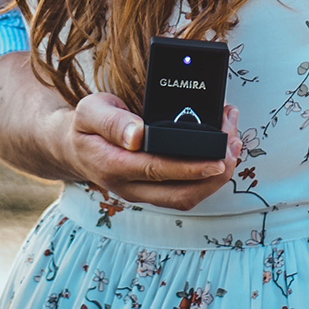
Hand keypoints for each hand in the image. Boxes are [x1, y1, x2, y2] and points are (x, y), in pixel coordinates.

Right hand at [60, 93, 243, 210]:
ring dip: (215, 177)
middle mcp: (130, 187)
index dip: (192, 166)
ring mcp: (142, 193)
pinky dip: (206, 176)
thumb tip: (137, 134)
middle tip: (235, 144)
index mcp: (114, 166)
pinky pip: (183, 192)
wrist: (73, 147)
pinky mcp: (152, 190)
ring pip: (186, 197)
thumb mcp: (90, 111)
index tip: (219, 156)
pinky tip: (221, 153)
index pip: (159, 169)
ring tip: (234, 145)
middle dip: (215, 173)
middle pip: (181, 193)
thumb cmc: (84, 126)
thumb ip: (112, 121)